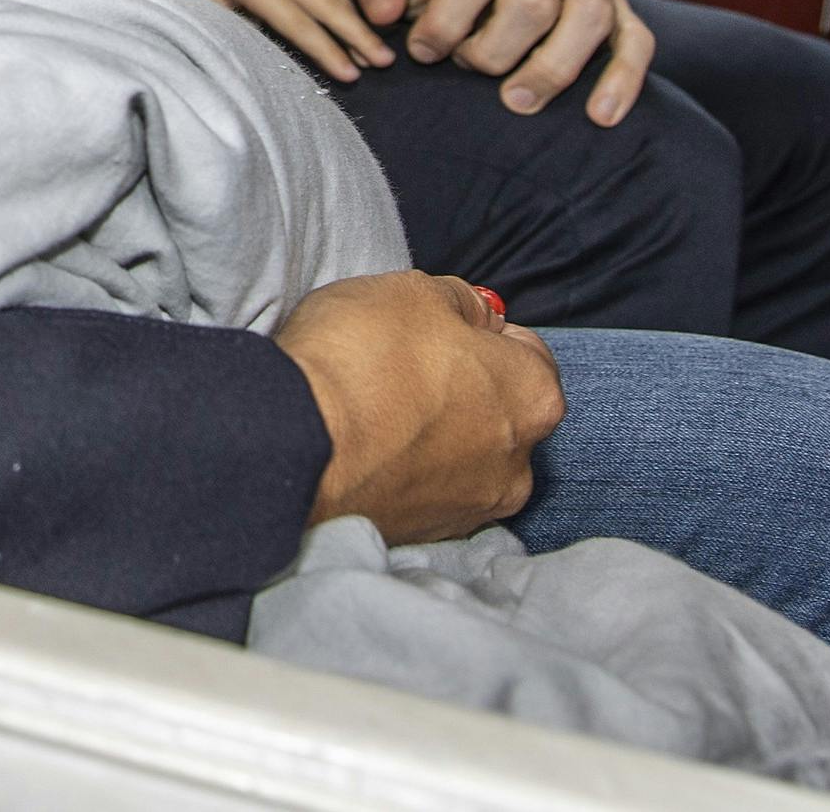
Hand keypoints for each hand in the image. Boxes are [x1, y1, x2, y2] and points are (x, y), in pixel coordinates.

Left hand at [174, 0, 392, 83]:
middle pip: (332, 10)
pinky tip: (357, 18)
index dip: (328, 52)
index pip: (301, 28)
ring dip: (359, 22)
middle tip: (386, 61)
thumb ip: (231, 23)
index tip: (351, 75)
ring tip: (378, 49)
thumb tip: (253, 50)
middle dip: (361, 38)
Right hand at [277, 271, 563, 544]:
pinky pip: (425, 491)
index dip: (482, 333)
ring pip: (463, 456)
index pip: (528, 353)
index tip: (442, 327)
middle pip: (500, 412)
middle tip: (408, 364)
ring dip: (435, 435)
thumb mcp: (417, 290)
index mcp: (533, 398)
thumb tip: (476, 317)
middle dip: (464, 388)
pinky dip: (406, 469)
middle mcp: (517, 466)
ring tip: (379, 407)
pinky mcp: (422, 539)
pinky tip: (368, 444)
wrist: (296, 439)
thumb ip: (464, 304)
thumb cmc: (364, 356)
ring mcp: (469, 510)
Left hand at [353, 0, 654, 123]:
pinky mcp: (615, 4)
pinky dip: (623, 78)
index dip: (446, 20)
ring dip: (550, 67)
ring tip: (516, 100)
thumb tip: (383, 9)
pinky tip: (600, 114)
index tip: (422, 51)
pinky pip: (635, 38)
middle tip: (467, 66)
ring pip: (589, 15)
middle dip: (494, 48)